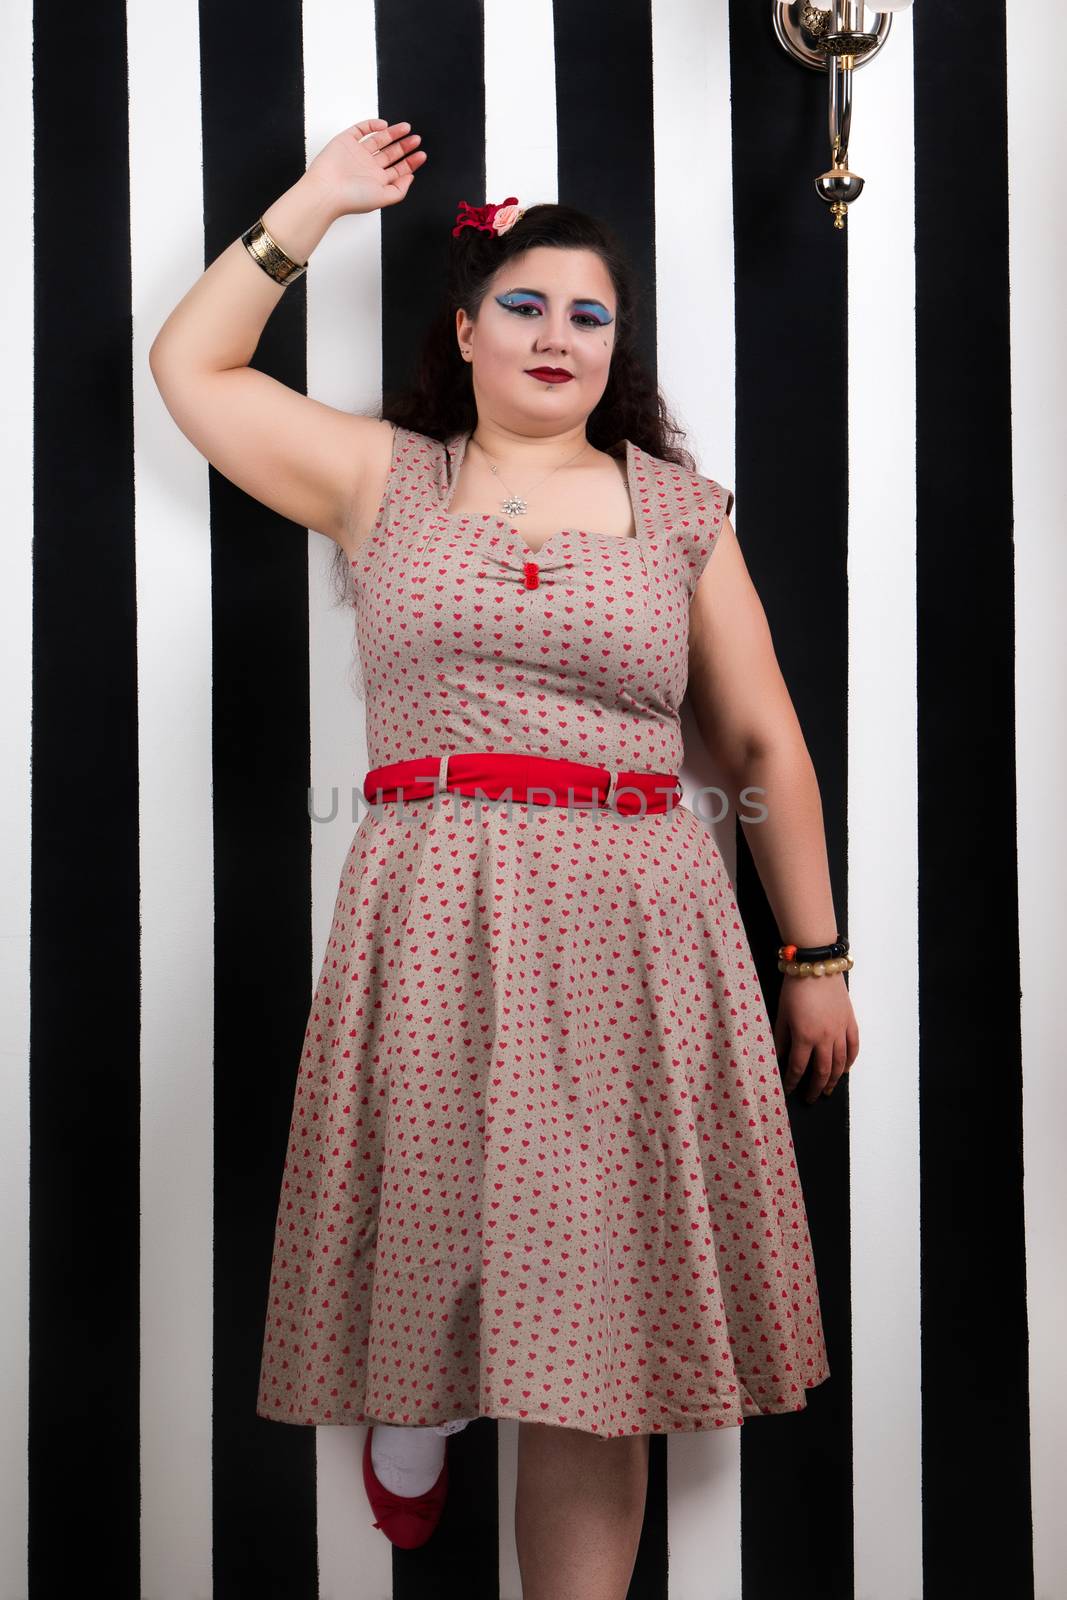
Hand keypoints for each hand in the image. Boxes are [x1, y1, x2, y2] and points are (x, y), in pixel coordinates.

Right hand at [305, 118, 427, 217]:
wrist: (327, 190)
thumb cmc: (352, 198)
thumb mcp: (384, 198)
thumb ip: (400, 190)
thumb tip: (410, 177)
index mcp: (376, 181)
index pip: (397, 170)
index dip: (411, 162)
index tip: (421, 155)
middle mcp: (367, 167)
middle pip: (391, 154)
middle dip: (405, 146)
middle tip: (416, 140)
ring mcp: (357, 153)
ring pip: (379, 140)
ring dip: (393, 133)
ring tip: (407, 128)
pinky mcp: (346, 141)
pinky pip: (361, 129)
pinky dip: (372, 125)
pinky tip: (384, 125)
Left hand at [772, 972, 858, 1103]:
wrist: (816, 965)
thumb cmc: (794, 988)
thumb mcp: (781, 1014)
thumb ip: (782, 1038)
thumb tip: (779, 1058)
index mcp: (805, 1037)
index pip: (799, 1067)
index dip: (793, 1082)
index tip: (790, 1090)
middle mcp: (825, 1038)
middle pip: (823, 1071)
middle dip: (816, 1087)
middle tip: (811, 1098)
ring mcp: (840, 1030)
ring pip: (840, 1063)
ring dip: (835, 1079)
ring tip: (829, 1090)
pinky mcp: (850, 1021)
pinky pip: (853, 1046)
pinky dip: (850, 1060)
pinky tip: (846, 1069)